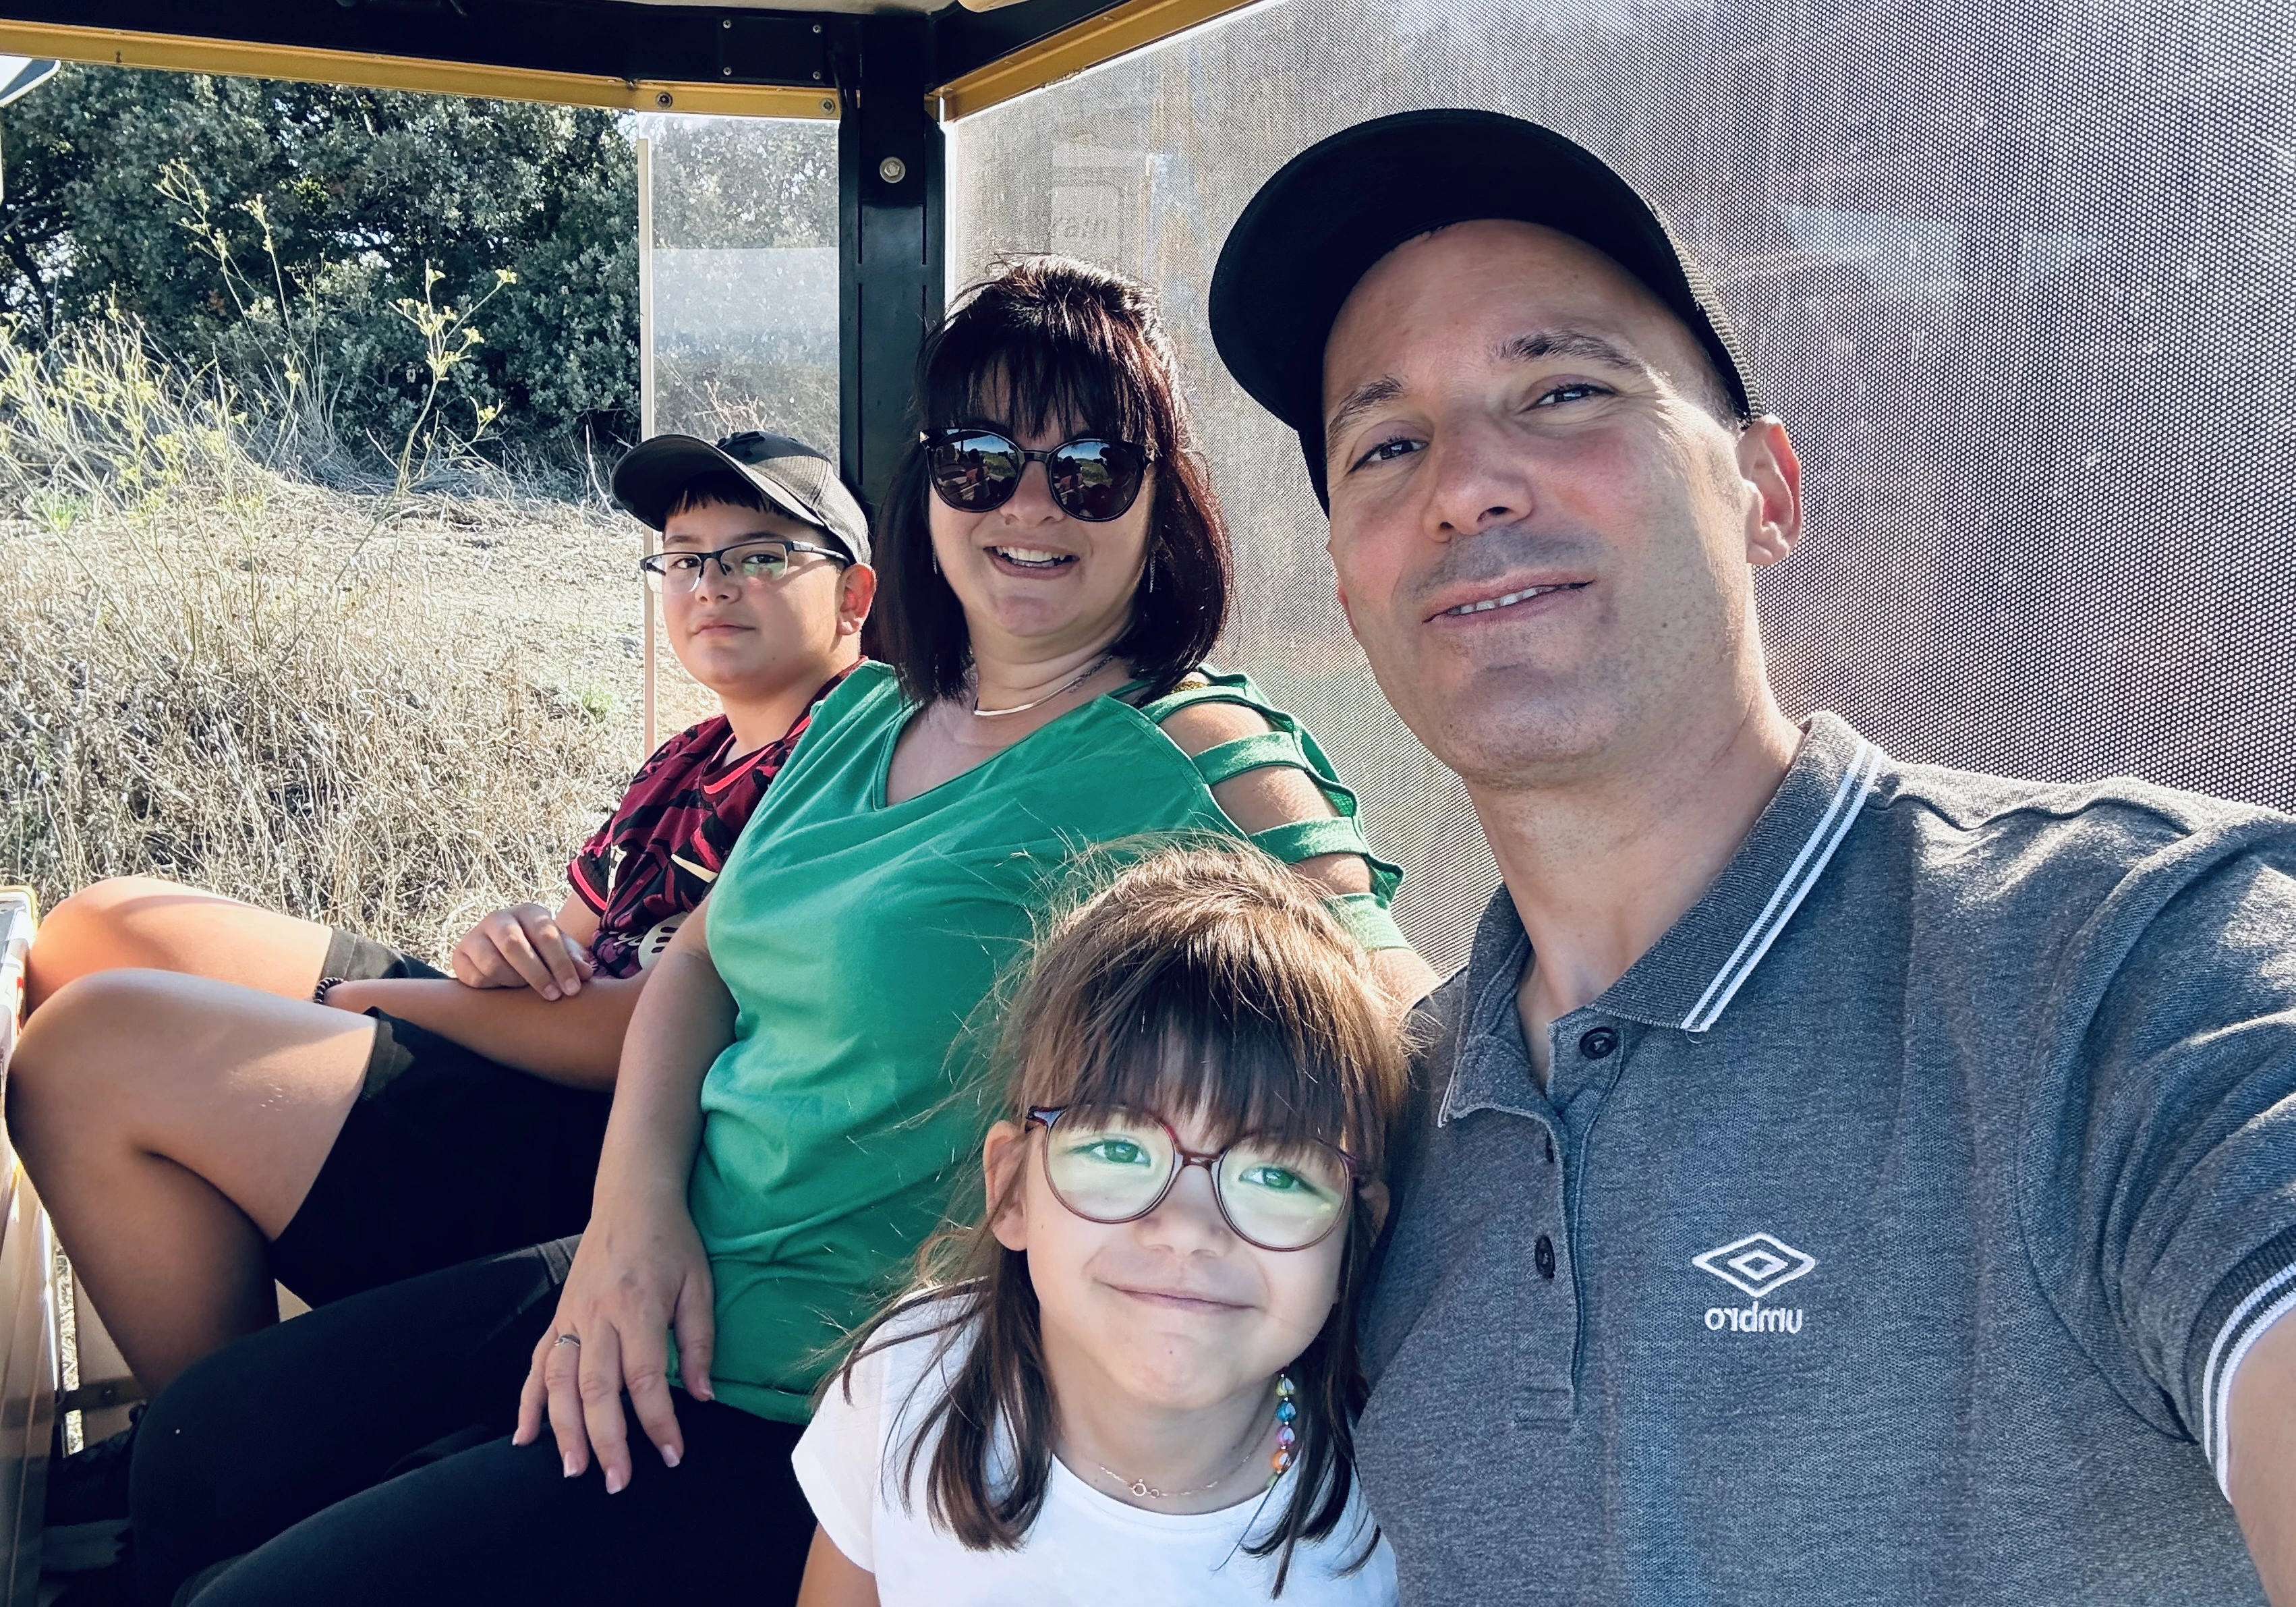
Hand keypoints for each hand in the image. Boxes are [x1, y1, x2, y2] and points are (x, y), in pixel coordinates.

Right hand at [450, 903, 593, 997]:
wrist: (500, 953)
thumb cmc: (538, 951)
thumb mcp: (558, 951)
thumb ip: (573, 959)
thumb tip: (585, 974)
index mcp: (528, 912)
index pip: (545, 934)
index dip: (561, 963)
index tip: (572, 989)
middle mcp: (499, 918)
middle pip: (515, 946)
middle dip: (537, 975)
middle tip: (553, 996)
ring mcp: (475, 935)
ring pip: (493, 963)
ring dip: (513, 982)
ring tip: (525, 989)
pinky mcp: (459, 955)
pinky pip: (476, 977)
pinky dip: (493, 988)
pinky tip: (504, 989)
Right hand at [512, 1192, 715, 1492]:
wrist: (631, 1198)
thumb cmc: (672, 1242)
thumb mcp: (700, 1284)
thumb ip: (700, 1342)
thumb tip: (704, 1397)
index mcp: (638, 1307)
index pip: (647, 1378)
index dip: (659, 1421)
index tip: (672, 1455)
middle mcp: (598, 1315)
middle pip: (597, 1388)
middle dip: (606, 1440)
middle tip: (616, 1482)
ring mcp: (571, 1315)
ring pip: (559, 1381)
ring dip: (563, 1429)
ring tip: (573, 1470)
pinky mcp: (557, 1315)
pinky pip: (536, 1363)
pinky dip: (527, 1402)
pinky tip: (524, 1437)